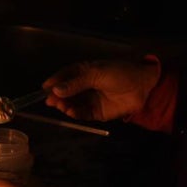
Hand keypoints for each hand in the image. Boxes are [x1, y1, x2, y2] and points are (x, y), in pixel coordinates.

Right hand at [42, 57, 160, 121]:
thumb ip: (76, 83)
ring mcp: (90, 100)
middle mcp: (84, 86)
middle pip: (66, 92)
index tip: (44, 88)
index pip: (64, 76)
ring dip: (65, 105)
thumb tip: (56, 90)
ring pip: (72, 104)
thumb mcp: (97, 73)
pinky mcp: (96, 113)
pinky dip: (75, 113)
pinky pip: (82, 114)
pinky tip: (71, 112)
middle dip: (57, 96)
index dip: (54, 82)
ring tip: (61, 106)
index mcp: (83, 72)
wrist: (142, 86)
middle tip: (50, 101)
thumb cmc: (120, 73)